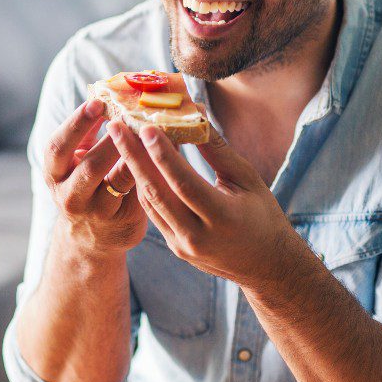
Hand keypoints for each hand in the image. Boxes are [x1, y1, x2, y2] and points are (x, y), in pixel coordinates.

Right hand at [44, 99, 146, 255]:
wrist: (91, 237)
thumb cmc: (86, 186)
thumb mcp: (77, 161)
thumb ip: (87, 134)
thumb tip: (107, 95)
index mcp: (55, 173)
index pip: (58, 147)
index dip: (77, 124)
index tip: (97, 102)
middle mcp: (69, 196)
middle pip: (88, 167)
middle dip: (111, 140)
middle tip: (131, 116)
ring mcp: (96, 212)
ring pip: (118, 181)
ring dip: (137, 154)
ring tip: (151, 130)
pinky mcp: (123, 222)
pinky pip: (140, 192)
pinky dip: (153, 168)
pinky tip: (166, 150)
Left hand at [106, 120, 305, 285]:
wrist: (265, 266)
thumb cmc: (262, 215)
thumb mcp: (247, 179)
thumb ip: (218, 150)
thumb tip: (195, 115)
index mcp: (223, 218)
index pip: (185, 183)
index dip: (164, 155)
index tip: (146, 128)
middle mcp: (198, 236)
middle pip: (158, 192)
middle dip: (133, 157)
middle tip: (115, 127)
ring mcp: (183, 245)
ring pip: (150, 203)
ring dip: (133, 169)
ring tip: (120, 139)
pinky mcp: (175, 248)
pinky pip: (153, 213)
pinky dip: (144, 186)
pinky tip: (135, 162)